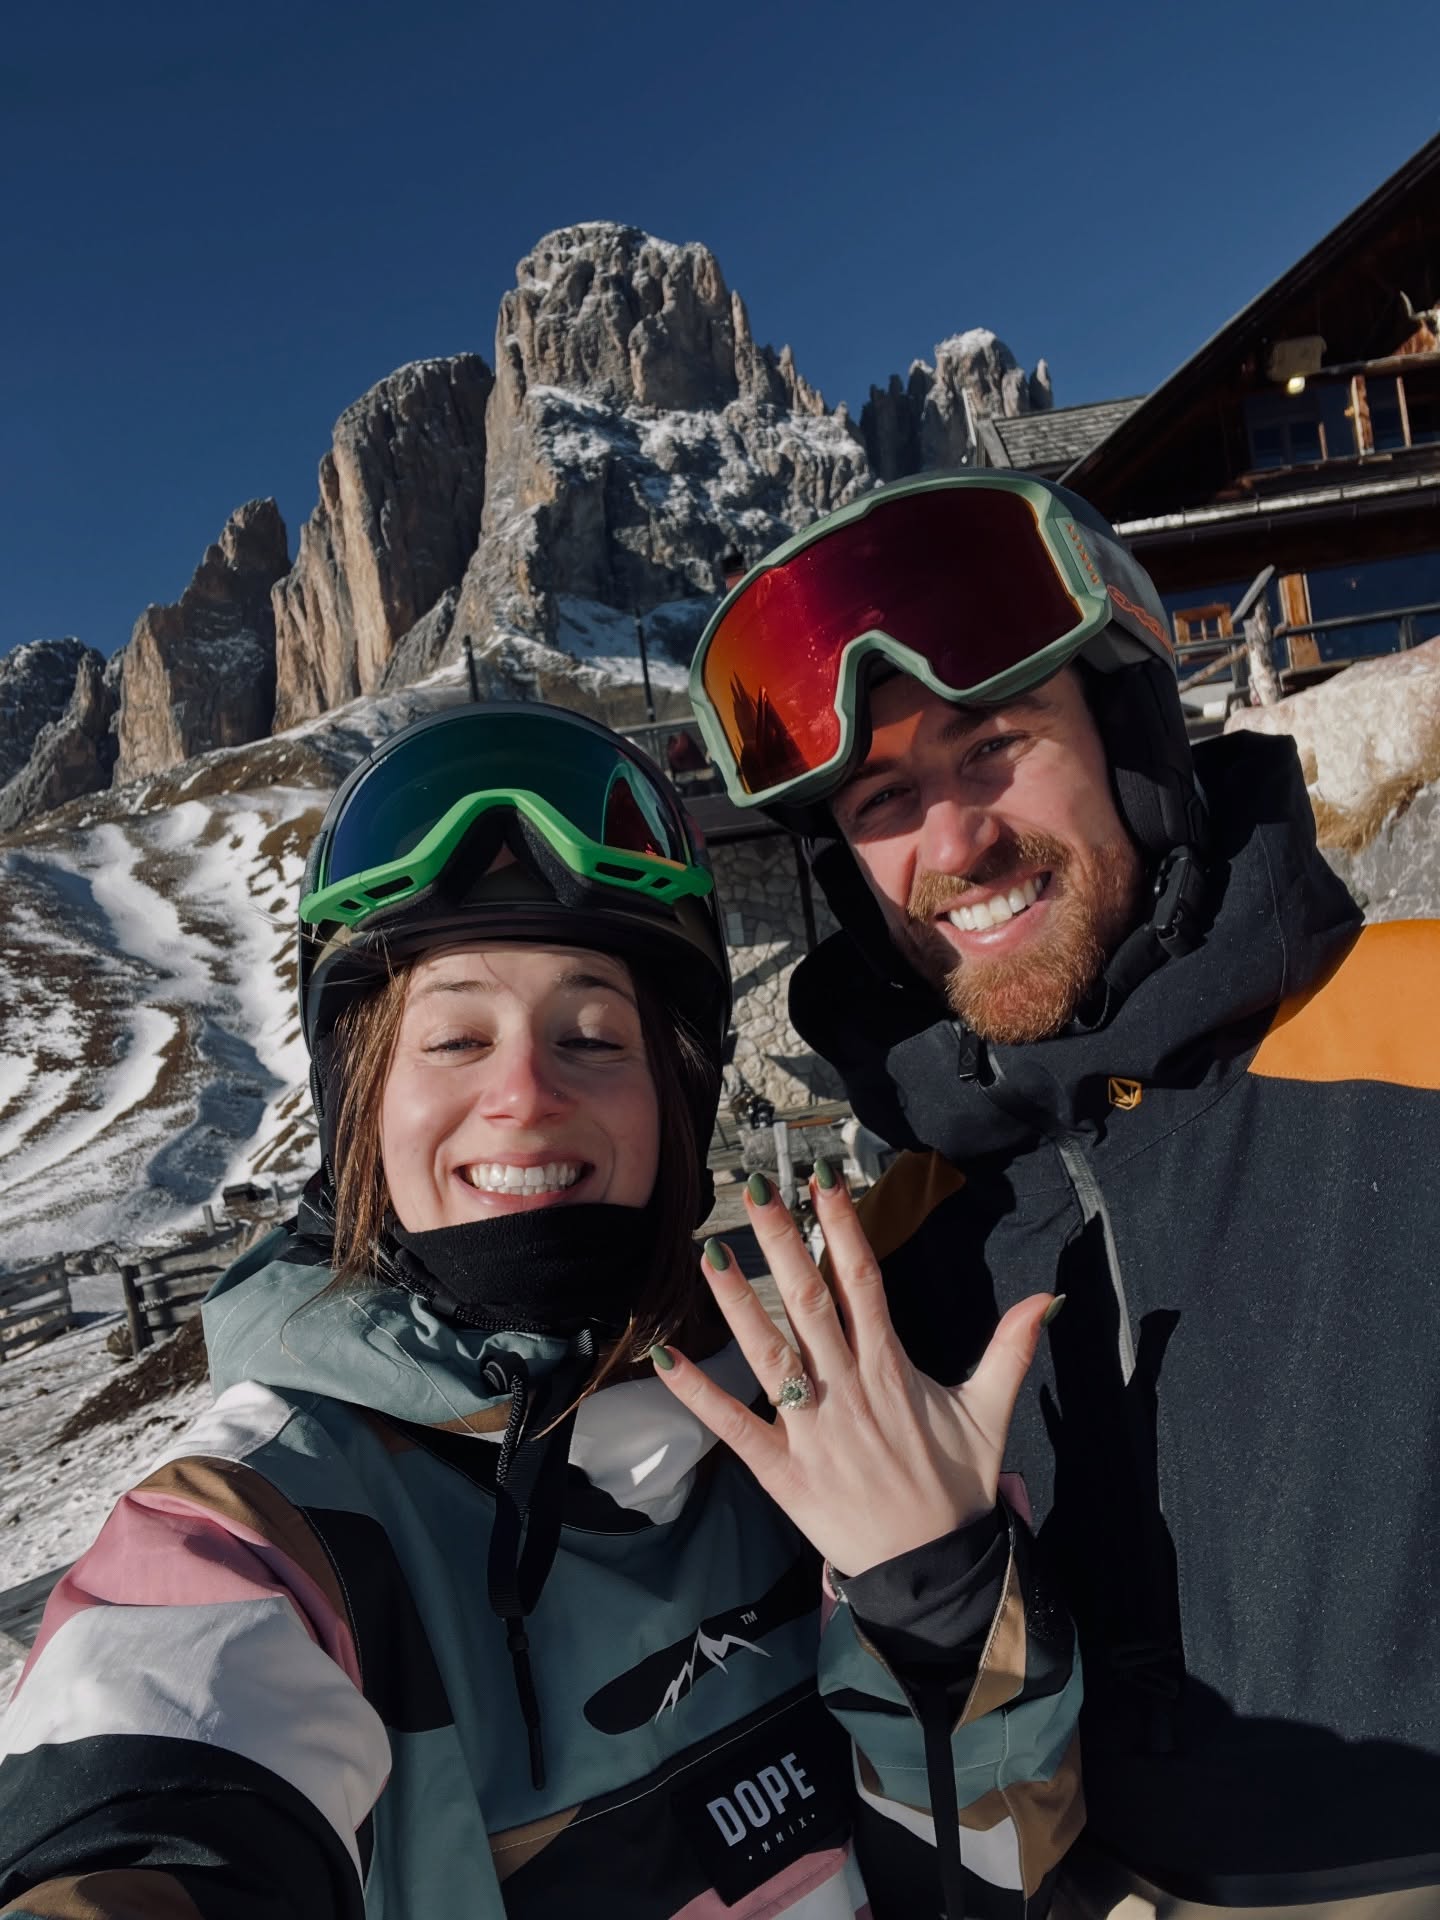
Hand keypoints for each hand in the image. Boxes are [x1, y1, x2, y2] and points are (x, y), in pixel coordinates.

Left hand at [652, 1165, 1057, 1577]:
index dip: (842, 1228)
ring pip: (769, 1354)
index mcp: (893, 1369)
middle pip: (810, 1302)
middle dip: (782, 1243)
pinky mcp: (781, 1472)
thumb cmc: (956, 1489)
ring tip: (709, 1253)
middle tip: (755, 1189)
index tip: (823, 1180)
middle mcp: (848, 1390)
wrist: (936, 1574)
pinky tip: (663, 1356)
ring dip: (737, 1303)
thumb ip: (1011, 1349)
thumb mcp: (990, 1414)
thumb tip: (1049, 1295)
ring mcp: (812, 1431)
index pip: (863, 1282)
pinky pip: (734, 1426)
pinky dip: (698, 1393)